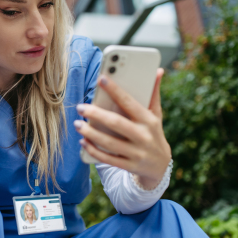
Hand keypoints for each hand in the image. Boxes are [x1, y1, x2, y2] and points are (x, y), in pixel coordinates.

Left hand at [75, 69, 171, 189]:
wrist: (160, 166)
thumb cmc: (153, 133)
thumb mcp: (156, 114)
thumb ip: (153, 93)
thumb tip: (158, 70)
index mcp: (149, 120)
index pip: (130, 103)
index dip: (115, 90)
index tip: (101, 79)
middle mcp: (143, 137)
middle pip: (117, 123)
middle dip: (97, 115)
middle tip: (80, 107)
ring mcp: (136, 153)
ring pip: (110, 143)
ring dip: (91, 133)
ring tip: (77, 123)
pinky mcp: (129, 166)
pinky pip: (108, 159)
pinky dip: (94, 150)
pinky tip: (83, 141)